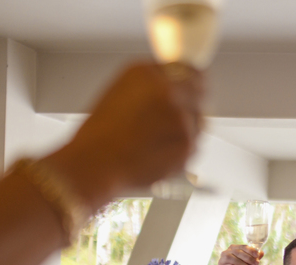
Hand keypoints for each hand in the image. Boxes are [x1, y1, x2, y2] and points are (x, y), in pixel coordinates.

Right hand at [45, 62, 203, 209]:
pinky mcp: (187, 147)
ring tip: (156, 139)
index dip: (192, 81)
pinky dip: (181, 150)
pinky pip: (194, 146)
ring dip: (185, 129)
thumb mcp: (121, 88)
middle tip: (169, 120)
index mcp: (150, 74)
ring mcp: (181, 120)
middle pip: (199, 96)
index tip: (192, 87)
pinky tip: (158, 151)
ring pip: (198, 122)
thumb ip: (153, 81)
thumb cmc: (102, 132)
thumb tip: (176, 81)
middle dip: (189, 106)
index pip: (190, 71)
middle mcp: (168, 92)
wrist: (96, 162)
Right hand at [216, 245, 261, 264]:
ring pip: (231, 258)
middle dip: (248, 257)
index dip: (250, 250)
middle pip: (237, 251)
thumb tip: (261, 252)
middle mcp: (226, 253)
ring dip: (242, 263)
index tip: (257, 255)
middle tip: (256, 263)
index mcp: (233, 249)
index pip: (242, 246)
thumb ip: (254, 258)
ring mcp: (222, 261)